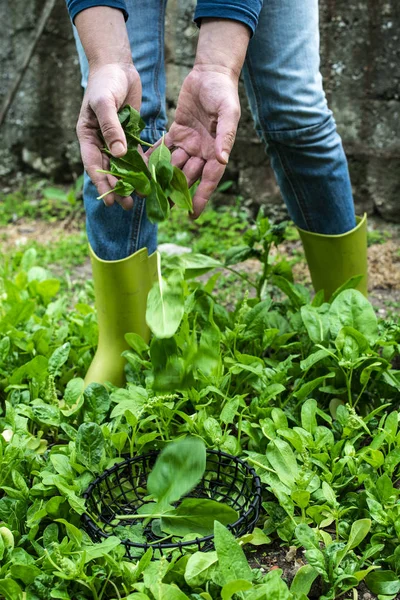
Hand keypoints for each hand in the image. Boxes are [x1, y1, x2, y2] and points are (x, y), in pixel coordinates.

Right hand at [76, 63, 140, 208]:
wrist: (118, 65)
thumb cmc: (106, 82)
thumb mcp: (105, 104)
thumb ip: (111, 128)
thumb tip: (119, 154)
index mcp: (87, 136)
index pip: (93, 165)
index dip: (101, 183)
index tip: (110, 199)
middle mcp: (100, 141)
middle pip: (109, 170)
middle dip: (118, 187)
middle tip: (127, 205)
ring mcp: (116, 140)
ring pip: (123, 166)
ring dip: (131, 181)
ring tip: (141, 196)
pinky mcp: (130, 135)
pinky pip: (137, 154)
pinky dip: (143, 166)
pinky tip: (151, 178)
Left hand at [162, 18, 249, 217]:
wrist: (212, 72)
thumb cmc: (224, 93)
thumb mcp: (228, 113)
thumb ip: (225, 136)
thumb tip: (222, 160)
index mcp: (217, 150)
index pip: (209, 179)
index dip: (201, 197)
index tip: (192, 215)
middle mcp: (202, 151)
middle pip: (188, 177)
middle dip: (176, 193)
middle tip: (162, 209)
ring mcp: (189, 142)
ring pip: (174, 165)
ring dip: (162, 179)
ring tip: (148, 193)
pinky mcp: (177, 132)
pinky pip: (164, 148)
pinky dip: (154, 158)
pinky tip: (142, 168)